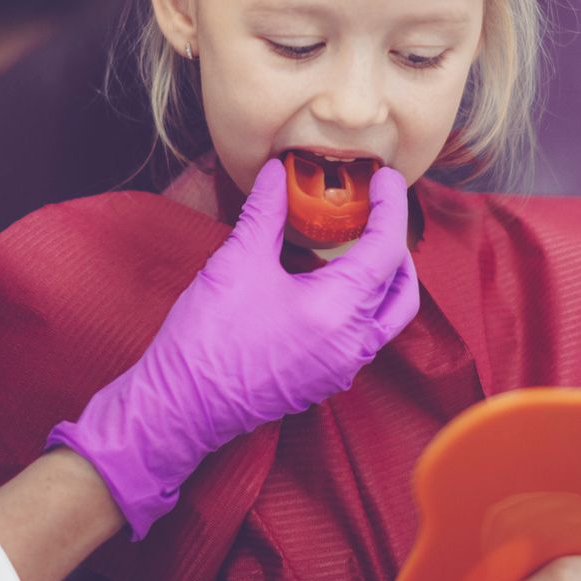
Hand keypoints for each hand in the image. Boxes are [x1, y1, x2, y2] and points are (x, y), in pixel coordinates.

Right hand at [49, 158, 418, 535]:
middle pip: (399, 284)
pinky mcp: (326, 378)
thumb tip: (277, 174)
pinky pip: (364, 336)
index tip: (383, 179)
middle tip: (376, 211)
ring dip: (384, 277)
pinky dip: (363, 303)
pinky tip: (331, 282)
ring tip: (359, 243)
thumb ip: (266, 212)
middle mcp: (351, 344)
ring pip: (388, 316)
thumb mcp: (237, 262)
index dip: (390, 206)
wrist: (181, 406)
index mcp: (338, 310)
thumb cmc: (207, 339)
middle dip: (394, 243)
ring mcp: (342, 367)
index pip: (386, 248)